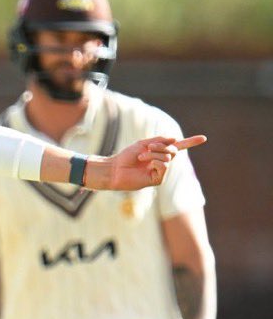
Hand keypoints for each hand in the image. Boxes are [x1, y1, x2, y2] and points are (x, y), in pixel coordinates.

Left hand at [88, 135, 205, 190]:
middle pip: (173, 151)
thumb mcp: (143, 144)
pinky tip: (146, 164)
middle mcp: (161, 163)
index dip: (190, 142)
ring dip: (155, 154)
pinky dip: (156, 161)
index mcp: (159, 153)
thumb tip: (176, 139)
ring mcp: (160, 172)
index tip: (204, 138)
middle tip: (148, 147)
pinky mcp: (157, 180)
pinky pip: (164, 166)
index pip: (178, 147)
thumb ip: (159, 141)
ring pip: (168, 158)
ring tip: (141, 157)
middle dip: (162, 146)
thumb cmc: (126, 157)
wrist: (114, 169)